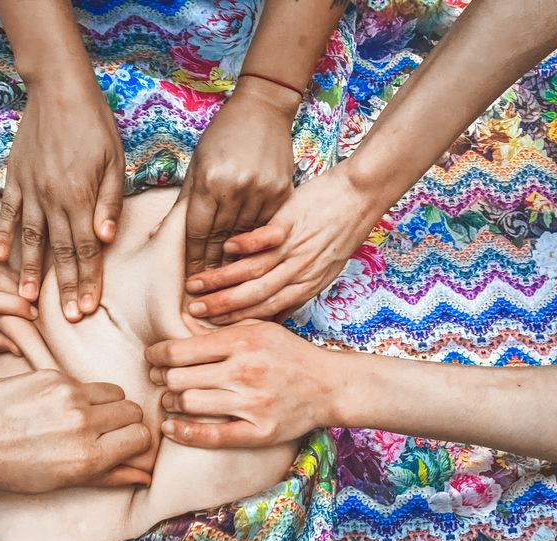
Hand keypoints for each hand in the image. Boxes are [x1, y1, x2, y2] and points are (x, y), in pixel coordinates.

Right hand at [0, 80, 124, 321]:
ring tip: (27, 300)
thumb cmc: (95, 124)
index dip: (87, 280)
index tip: (87, 308)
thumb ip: (109, 201)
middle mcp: (52, 198)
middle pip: (60, 251)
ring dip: (29, 272)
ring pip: (30, 239)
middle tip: (65, 317)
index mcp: (80, 196)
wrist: (58, 90)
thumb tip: (105, 238)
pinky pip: (7, 213)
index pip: (86, 248)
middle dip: (64, 286)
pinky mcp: (14, 178)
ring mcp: (30, 189)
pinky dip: (3, 236)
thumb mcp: (114, 160)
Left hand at [0, 370, 151, 490]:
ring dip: (105, 404)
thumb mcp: (60, 482)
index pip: (141, 436)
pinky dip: (76, 393)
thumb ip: (107, 475)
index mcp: (87, 458)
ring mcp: (67, 395)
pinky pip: (83, 382)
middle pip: (132, 410)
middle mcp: (82, 424)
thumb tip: (144, 475)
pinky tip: (50, 406)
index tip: (122, 444)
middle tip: (104, 431)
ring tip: (79, 417)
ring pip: (113, 391)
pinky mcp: (51, 375)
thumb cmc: (8, 468)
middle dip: (124, 421)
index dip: (134, 441)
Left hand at [145, 321, 342, 447]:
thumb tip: (179, 325)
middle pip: (179, 378)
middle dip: (162, 379)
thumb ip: (221, 329)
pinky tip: (170, 427)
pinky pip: (211, 436)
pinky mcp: (258, 432)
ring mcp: (252, 404)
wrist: (329, 385)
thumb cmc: (289, 353)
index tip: (152, 358)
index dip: (157, 355)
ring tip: (170, 399)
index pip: (180, 350)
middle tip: (159, 379)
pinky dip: (184, 433)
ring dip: (171, 402)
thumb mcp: (258, 328)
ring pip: (190, 404)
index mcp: (241, 341)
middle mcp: (244, 371)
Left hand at [181, 76, 298, 275]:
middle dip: (213, 266)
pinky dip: (257, 242)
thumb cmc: (222, 135)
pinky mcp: (283, 191)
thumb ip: (186, 202)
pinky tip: (251, 258)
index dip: (193, 259)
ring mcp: (263, 190)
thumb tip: (162, 235)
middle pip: (222, 239)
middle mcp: (237, 188)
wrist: (263, 108)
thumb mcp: (197, 164)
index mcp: (210, 182)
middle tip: (208, 292)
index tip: (190, 280)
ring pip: (246, 236)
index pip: (198, 232)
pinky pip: (268, 225)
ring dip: (236, 260)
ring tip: (228, 283)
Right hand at [184, 163, 379, 323]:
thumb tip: (276, 313)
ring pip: (253, 272)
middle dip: (222, 307)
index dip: (238, 321)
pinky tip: (225, 246)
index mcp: (306, 286)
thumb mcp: (325, 270)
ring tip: (195, 283)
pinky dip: (244, 245)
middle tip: (194, 311)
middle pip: (255, 297)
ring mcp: (295, 249)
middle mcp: (299, 272)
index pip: (267, 312)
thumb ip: (298, 290)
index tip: (214, 327)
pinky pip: (263, 238)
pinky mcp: (291, 223)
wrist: (362, 196)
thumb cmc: (342, 232)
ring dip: (222, 279)